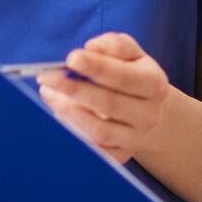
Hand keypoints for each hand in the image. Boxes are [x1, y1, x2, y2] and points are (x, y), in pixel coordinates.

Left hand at [38, 32, 169, 162]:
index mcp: (154, 84)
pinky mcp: (120, 156)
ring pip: (99, 130)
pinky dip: (73, 133)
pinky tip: (58, 113)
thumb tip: (91, 48)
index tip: (71, 58)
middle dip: (74, 89)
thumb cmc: (133, 75)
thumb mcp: (131, 54)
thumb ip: (113, 45)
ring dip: (68, 111)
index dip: (97, 67)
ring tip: (48, 92)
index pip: (124, 77)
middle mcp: (148, 114)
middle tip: (47, 76)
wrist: (152, 112)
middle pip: (109, 104)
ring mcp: (135, 138)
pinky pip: (93, 150)